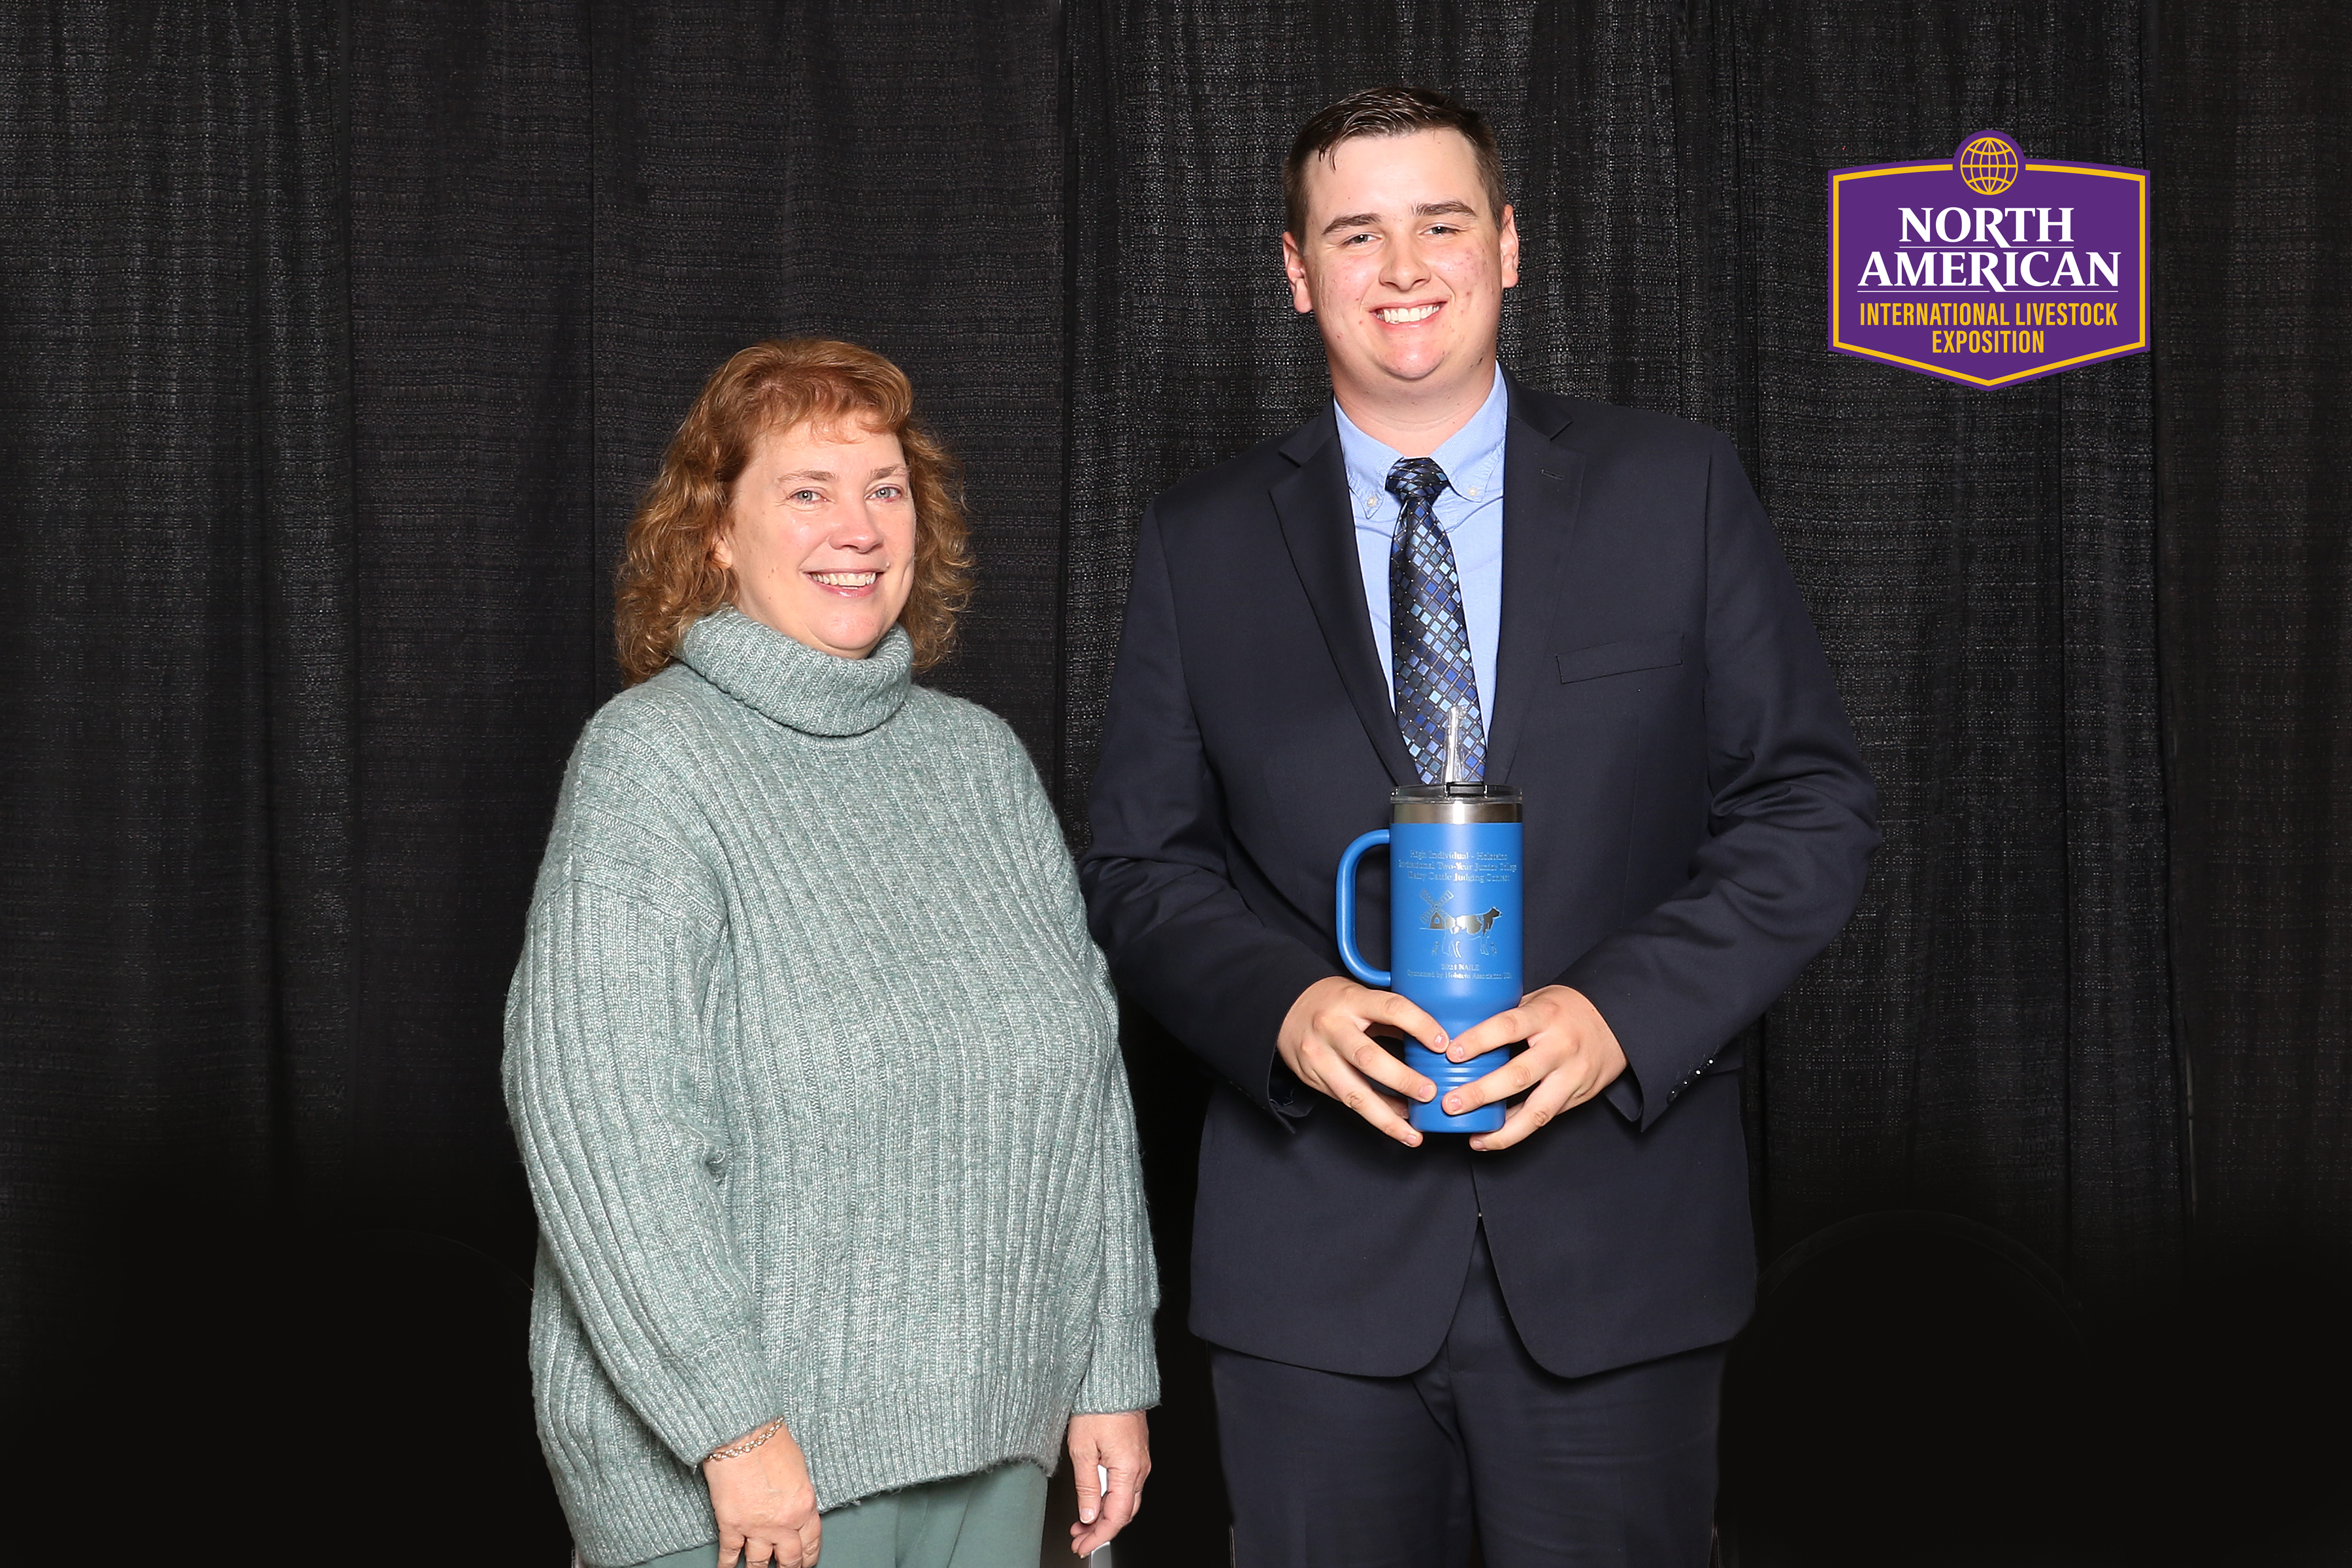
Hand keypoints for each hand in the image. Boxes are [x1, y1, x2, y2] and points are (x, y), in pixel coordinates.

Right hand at [704, 1419, 821, 1567]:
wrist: (743, 1435)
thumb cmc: (770, 1442)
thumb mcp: (799, 1470)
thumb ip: (798, 1495)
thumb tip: (794, 1508)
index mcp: (804, 1506)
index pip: (811, 1542)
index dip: (809, 1557)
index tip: (806, 1562)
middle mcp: (784, 1523)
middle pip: (789, 1558)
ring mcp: (757, 1527)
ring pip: (760, 1562)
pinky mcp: (732, 1525)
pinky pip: (730, 1553)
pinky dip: (728, 1564)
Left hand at [1067, 1410, 1150, 1555]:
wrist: (1113, 1380)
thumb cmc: (1098, 1407)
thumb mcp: (1082, 1450)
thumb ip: (1086, 1487)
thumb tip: (1088, 1515)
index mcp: (1128, 1469)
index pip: (1116, 1517)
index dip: (1098, 1537)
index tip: (1082, 1545)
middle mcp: (1139, 1468)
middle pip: (1124, 1513)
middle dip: (1100, 1530)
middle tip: (1078, 1537)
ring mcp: (1140, 1461)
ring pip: (1126, 1501)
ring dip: (1104, 1515)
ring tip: (1082, 1522)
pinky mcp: (1136, 1454)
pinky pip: (1128, 1486)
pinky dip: (1111, 1499)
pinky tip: (1095, 1500)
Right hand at [1276, 976, 1448, 1146]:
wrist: (1285, 1010)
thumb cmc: (1333, 1002)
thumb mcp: (1361, 996)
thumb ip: (1392, 1016)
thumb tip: (1435, 1039)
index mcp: (1350, 1001)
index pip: (1391, 1009)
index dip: (1420, 1025)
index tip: (1443, 1043)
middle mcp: (1332, 1029)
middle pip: (1369, 1058)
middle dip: (1403, 1080)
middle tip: (1430, 1093)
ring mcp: (1319, 1057)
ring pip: (1354, 1093)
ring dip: (1387, 1116)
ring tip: (1413, 1133)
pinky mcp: (1313, 1079)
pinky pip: (1347, 1101)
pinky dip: (1375, 1114)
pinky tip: (1395, 1122)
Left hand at [1442, 985, 1627, 1151]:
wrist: (1619, 1022)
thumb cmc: (1568, 1009)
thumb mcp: (1538, 999)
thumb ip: (1507, 1015)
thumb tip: (1458, 1029)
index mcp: (1546, 1016)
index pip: (1508, 1026)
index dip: (1479, 1040)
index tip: (1451, 1053)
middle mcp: (1560, 1047)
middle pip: (1519, 1075)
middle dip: (1481, 1093)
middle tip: (1450, 1104)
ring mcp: (1572, 1076)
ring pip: (1537, 1110)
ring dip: (1502, 1129)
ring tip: (1474, 1138)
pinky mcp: (1579, 1097)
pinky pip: (1545, 1118)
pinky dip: (1518, 1131)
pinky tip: (1492, 1138)